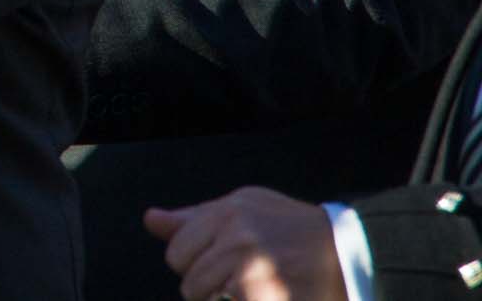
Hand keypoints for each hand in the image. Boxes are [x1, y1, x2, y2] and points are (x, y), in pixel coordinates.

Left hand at [145, 186, 346, 300]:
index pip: (177, 252)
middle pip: (189, 282)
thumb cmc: (290, 227)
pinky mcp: (262, 299)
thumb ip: (194, 217)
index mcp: (226, 215)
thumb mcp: (244, 206)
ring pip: (205, 300)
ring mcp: (251, 276)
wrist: (347, 254)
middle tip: (237, 279)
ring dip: (222, 300)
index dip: (192, 262)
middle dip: (206, 286)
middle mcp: (236, 243)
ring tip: (251, 289)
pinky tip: (261, 295)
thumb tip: (151, 220)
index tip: (216, 260)